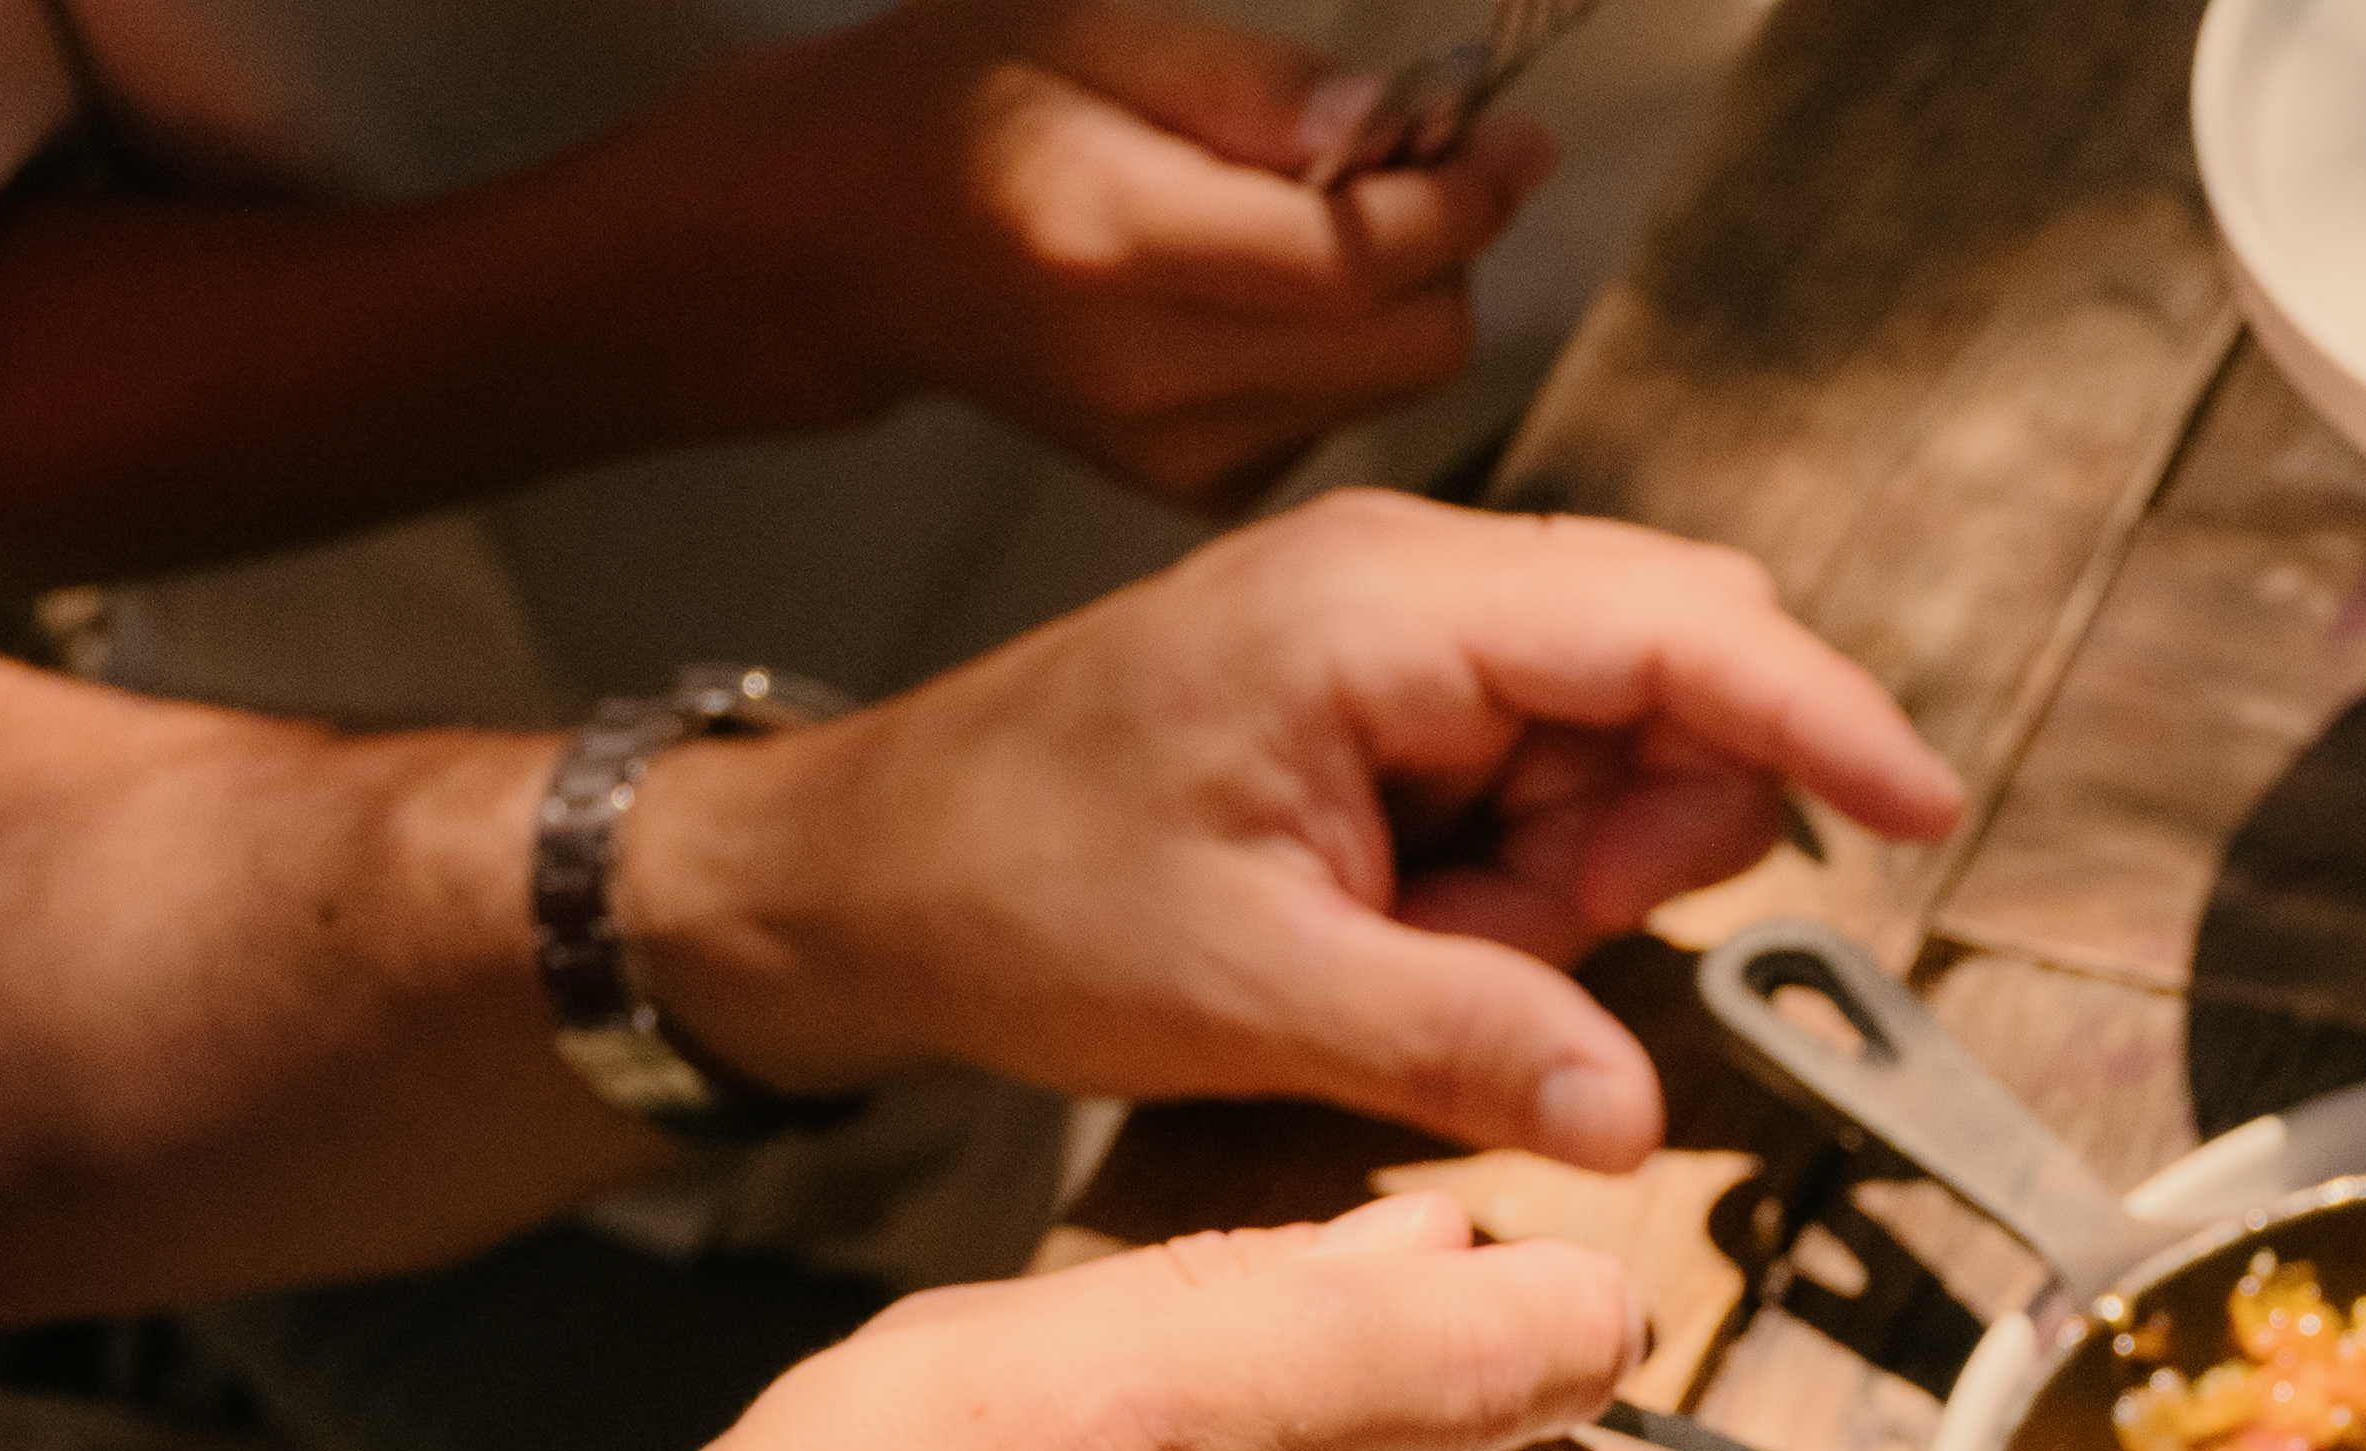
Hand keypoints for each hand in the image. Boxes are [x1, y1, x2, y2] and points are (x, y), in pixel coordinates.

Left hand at [623, 501, 1965, 1164]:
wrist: (880, 874)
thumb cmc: (1025, 894)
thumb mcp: (1261, 996)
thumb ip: (1472, 1044)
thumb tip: (1632, 1124)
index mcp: (1385, 609)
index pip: (1674, 629)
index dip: (1819, 721)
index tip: (1924, 809)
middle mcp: (1412, 586)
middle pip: (1674, 675)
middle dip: (1654, 841)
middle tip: (1526, 961)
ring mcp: (1408, 640)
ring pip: (1620, 749)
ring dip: (1575, 888)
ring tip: (1422, 960)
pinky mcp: (1398, 706)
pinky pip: (1544, 794)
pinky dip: (1524, 890)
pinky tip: (1415, 942)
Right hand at [642, 1, 1544, 506]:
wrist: (852, 241)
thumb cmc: (957, 106)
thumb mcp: (1094, 27)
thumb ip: (1261, 87)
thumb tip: (1407, 126)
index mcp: (1112, 244)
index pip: (1353, 259)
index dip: (1459, 200)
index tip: (1513, 140)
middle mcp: (1147, 373)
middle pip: (1401, 346)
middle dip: (1445, 251)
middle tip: (1426, 164)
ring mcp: (1173, 452)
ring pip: (1384, 388)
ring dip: (1396, 298)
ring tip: (1321, 214)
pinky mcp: (1193, 489)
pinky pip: (1336, 420)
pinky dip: (1343, 351)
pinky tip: (1268, 291)